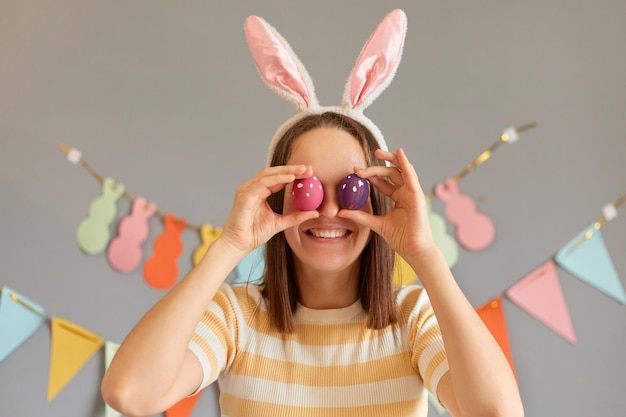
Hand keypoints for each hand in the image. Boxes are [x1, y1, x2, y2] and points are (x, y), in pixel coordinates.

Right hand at [219, 165, 319, 256]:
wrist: (239, 245)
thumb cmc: (254, 234)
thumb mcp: (280, 223)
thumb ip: (296, 217)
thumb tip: (315, 212)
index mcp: (260, 192)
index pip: (278, 179)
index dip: (294, 174)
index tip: (310, 173)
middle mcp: (253, 188)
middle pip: (273, 173)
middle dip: (291, 169)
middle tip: (308, 168)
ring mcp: (247, 190)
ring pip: (268, 174)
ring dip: (286, 171)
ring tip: (301, 171)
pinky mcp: (244, 195)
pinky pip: (262, 184)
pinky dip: (276, 179)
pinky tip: (289, 179)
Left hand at [339, 148, 436, 262]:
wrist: (413, 250)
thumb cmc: (400, 238)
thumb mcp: (375, 224)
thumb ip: (360, 216)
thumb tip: (341, 212)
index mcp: (398, 198)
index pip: (383, 182)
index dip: (370, 176)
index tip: (354, 172)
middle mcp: (405, 193)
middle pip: (390, 174)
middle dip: (375, 167)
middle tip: (359, 168)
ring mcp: (412, 193)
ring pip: (400, 171)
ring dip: (390, 159)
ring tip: (378, 152)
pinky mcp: (417, 195)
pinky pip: (411, 176)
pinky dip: (405, 163)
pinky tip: (399, 153)